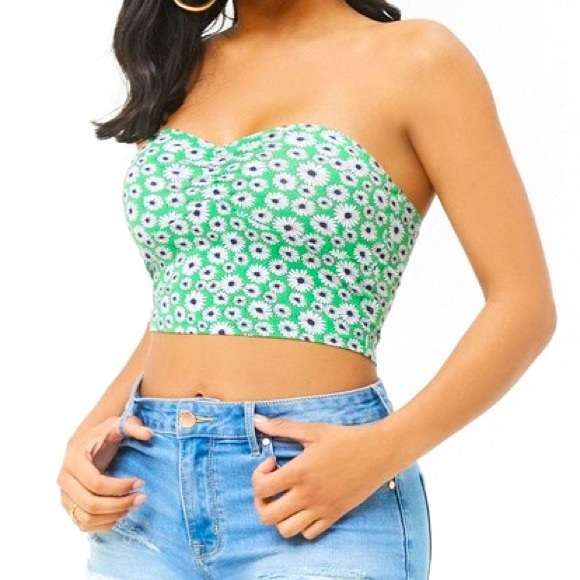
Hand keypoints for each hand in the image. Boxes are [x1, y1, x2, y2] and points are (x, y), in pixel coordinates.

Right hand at [57, 415, 152, 532]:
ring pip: (87, 518)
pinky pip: (83, 525)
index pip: (96, 483)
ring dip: (113, 516)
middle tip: (141, 498)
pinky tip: (121, 514)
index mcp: (74, 460)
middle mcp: (65, 481)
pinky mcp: (69, 507)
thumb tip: (149, 434)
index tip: (141, 482)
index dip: (120, 487)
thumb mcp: (118, 425)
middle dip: (120, 504)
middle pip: (91, 504)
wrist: (86, 443)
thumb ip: (133, 426)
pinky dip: (104, 524)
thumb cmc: (103, 434)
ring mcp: (65, 496)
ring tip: (133, 505)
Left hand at [252, 415, 393, 540]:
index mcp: (300, 472)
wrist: (378, 452)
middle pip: (267, 516)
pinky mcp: (335, 515)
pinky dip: (301, 524)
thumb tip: (257, 420)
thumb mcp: (313, 430)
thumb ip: (282, 427)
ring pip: (286, 530)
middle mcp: (308, 495)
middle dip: (261, 501)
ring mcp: (321, 509)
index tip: (272, 461)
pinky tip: (305, 503)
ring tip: (287, 496)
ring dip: (280, 515)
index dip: (258, 475)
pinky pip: (309, 533)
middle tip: (272, 484)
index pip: (261, 488)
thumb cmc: (345, 438)